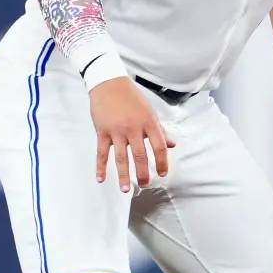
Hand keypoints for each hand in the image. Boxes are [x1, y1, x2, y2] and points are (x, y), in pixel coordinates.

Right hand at [91, 77, 175, 191]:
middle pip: (140, 155)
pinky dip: (100, 166)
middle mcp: (133, 128)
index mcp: (148, 122)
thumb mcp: (149, 111)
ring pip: (121, 157)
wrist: (109, 83)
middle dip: (143, 173)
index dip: (162, 162)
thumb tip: (172, 145)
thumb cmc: (131, 97)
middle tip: (145, 184)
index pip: (159, 146)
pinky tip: (101, 178)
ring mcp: (117, 131)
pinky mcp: (102, 131)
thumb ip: (159, 130)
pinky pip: (101, 152)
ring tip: (126, 189)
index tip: (162, 173)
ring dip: (123, 175)